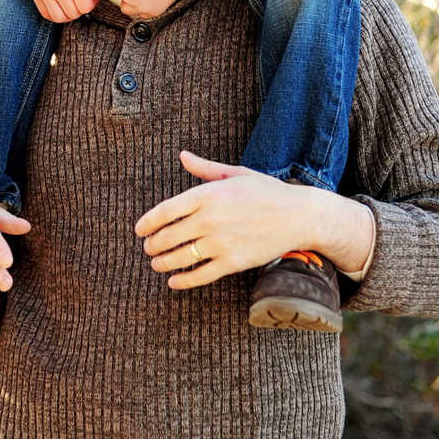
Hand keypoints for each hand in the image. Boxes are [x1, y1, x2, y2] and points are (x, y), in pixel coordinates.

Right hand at [30, 0, 99, 22]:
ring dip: (67, 14)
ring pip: (59, 18)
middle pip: (73, 14)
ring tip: (70, 3)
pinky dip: (55, 13)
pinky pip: (47, 15)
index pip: (85, 7)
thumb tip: (92, 1)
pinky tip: (60, 4)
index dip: (91, 3)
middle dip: (79, 9)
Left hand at [134, 151, 373, 288]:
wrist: (299, 216)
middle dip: (153, 244)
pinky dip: (183, 281)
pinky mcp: (233, 262)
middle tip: (148, 248)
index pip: (166, 210)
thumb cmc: (266, 192)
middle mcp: (211, 218)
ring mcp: (221, 242)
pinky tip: (174, 282)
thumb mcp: (235, 174)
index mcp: (208, 194)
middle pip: (169, 236)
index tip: (139, 230)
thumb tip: (182, 156)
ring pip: (181, 258)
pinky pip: (201, 275)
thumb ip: (205, 169)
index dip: (147, 222)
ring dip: (162, 263)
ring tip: (156, 264)